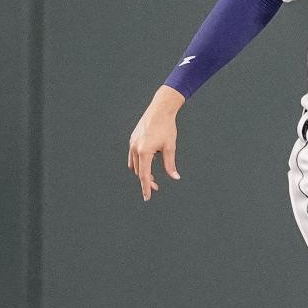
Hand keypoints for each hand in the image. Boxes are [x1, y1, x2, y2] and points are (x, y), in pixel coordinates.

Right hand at [128, 86, 183, 201]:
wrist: (160, 110)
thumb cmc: (167, 128)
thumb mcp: (170, 147)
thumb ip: (170, 164)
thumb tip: (175, 177)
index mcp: (144, 151)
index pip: (144, 175)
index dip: (146, 187)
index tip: (147, 197)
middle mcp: (135, 148)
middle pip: (139, 171)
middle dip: (146, 180)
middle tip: (156, 187)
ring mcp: (132, 143)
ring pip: (134, 165)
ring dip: (142, 172)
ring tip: (153, 176)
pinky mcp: (133, 139)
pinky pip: (133, 156)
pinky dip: (140, 162)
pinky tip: (149, 162)